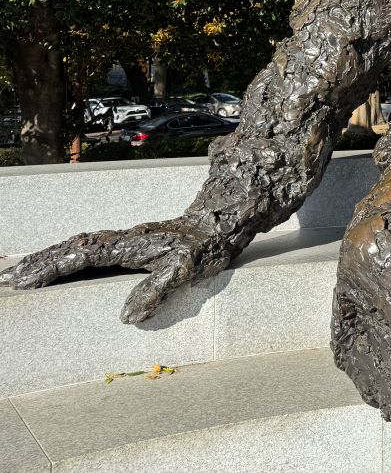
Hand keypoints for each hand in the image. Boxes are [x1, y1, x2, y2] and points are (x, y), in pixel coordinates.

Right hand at [0, 217, 233, 323]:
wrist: (220, 222)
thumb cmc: (204, 247)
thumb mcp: (185, 270)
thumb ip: (156, 290)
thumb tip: (127, 317)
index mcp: (128, 245)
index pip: (82, 256)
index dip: (52, 267)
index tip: (25, 279)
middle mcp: (121, 240)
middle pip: (71, 248)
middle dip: (39, 262)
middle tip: (8, 279)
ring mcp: (123, 241)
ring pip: (77, 247)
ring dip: (49, 258)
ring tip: (20, 273)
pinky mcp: (129, 245)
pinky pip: (88, 250)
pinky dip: (67, 257)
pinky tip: (58, 266)